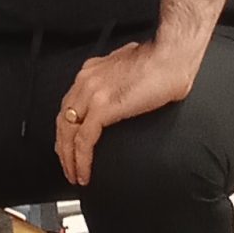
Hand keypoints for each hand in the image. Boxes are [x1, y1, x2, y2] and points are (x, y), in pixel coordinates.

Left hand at [55, 40, 198, 184]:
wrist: (170, 57)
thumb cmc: (159, 61)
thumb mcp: (129, 69)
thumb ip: (119, 79)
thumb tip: (123, 89)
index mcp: (91, 73)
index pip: (68, 106)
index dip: (65, 130)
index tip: (68, 146)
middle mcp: (86, 82)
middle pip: (62, 121)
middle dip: (62, 148)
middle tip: (67, 167)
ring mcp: (92, 94)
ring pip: (68, 133)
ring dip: (69, 159)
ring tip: (74, 175)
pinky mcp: (103, 107)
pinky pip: (84, 140)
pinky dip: (81, 160)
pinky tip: (85, 172)